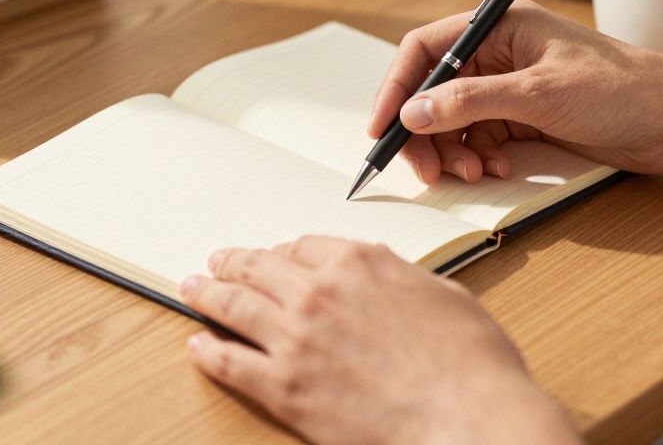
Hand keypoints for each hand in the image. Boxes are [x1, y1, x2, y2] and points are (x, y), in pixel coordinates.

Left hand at [181, 236, 580, 444]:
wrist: (470, 417)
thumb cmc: (471, 362)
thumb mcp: (441, 293)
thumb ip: (398, 277)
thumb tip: (382, 274)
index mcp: (358, 263)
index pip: (303, 246)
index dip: (281, 251)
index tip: (272, 256)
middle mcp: (318, 292)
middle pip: (258, 268)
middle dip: (233, 263)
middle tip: (216, 262)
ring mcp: (296, 339)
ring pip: (234, 306)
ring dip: (207, 294)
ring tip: (191, 288)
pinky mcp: (285, 387)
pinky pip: (230, 363)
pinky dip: (208, 351)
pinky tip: (197, 344)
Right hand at [368, 0, 662, 183]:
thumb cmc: (623, 89)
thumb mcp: (539, 94)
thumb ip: (471, 101)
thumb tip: (414, 112)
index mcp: (501, 26)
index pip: (426, 49)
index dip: (398, 87)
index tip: (383, 127)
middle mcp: (500, 53)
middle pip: (434, 90)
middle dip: (424, 131)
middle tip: (424, 170)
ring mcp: (512, 87)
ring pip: (454, 120)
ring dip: (451, 151)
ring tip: (469, 173)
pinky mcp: (525, 117)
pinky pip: (479, 137)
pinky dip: (476, 157)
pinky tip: (493, 169)